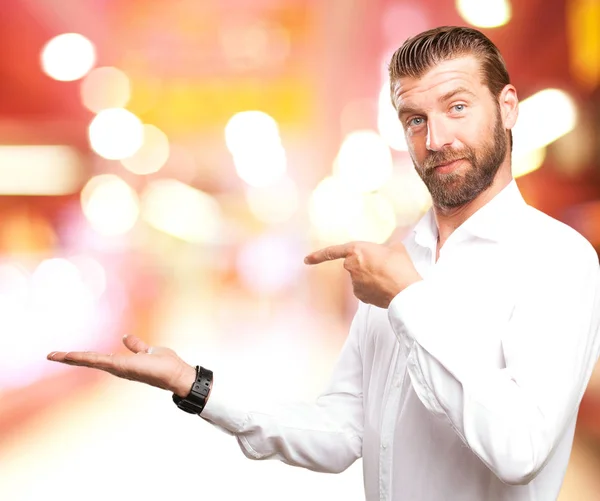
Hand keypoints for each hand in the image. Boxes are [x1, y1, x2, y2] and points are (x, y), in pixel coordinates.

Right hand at [47, 334, 196, 396]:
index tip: (64, 354)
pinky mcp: (123, 367)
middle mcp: (117, 368)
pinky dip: (87, 358)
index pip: (98, 359)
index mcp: (122, 364)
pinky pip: (102, 361)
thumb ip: (136, 346)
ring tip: (55, 355)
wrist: (178, 374)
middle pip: (90, 361)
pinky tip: (73, 356)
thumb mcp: (149, 351)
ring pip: (92, 361)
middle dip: (70, 359)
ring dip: (73, 358)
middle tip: (50, 355)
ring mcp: (119, 368)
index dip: (81, 356)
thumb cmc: (166, 365)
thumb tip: (125, 337)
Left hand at [304, 241, 421, 307]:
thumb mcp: (395, 248)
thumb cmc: (401, 267)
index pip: (333, 252)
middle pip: (353, 264)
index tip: (306, 260)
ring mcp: (354, 283)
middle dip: (365, 266)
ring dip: (370, 277)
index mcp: (357, 250)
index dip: (318, 256)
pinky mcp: (360, 295)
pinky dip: (372, 288)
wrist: (405, 290)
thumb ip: (384, 247)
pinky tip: (385, 287)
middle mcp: (351, 266)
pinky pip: (364, 289)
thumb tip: (388, 250)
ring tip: (388, 277)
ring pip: (360, 278)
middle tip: (383, 266)